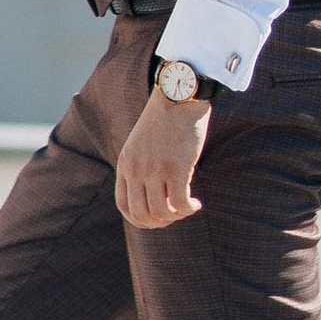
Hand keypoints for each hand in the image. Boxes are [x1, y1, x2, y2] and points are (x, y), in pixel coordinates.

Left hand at [115, 87, 207, 229]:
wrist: (178, 97)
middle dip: (159, 222)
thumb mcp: (142, 144)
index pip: (124, 206)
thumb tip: (154, 197)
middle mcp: (136, 169)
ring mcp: (155, 170)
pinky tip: (196, 204)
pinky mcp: (176, 168)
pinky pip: (180, 204)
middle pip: (141, 215)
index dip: (141, 220)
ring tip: (187, 207)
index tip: (157, 218)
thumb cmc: (165, 120)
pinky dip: (189, 209)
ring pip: (161, 212)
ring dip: (177, 216)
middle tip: (174, 215)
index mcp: (125, 164)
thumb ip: (141, 166)